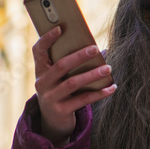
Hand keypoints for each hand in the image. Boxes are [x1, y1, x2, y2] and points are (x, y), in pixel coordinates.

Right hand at [32, 26, 116, 145]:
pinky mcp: (61, 111)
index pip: (38, 51)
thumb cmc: (61, 88)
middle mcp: (43, 83)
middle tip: (95, 48)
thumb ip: (74, 62)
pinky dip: (99, 93)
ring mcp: (50, 98)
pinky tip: (111, 87)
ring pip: (73, 83)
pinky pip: (82, 100)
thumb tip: (101, 49)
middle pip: (60, 65)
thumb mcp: (61, 76)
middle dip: (79, 56)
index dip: (46, 39)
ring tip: (108, 68)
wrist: (53, 120)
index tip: (59, 28)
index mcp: (41, 70)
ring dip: (92, 74)